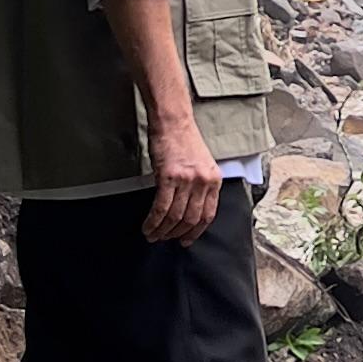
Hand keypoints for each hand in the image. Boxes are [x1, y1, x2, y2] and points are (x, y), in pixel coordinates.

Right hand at [143, 113, 221, 244]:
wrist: (173, 122)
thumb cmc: (184, 140)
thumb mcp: (202, 164)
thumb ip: (200, 186)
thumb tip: (190, 209)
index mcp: (214, 180)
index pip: (208, 215)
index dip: (196, 231)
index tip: (187, 239)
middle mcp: (203, 182)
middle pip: (191, 219)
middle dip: (177, 234)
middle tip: (166, 239)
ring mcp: (186, 180)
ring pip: (175, 216)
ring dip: (163, 230)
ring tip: (153, 236)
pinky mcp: (168, 177)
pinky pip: (161, 207)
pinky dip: (154, 221)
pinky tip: (148, 226)